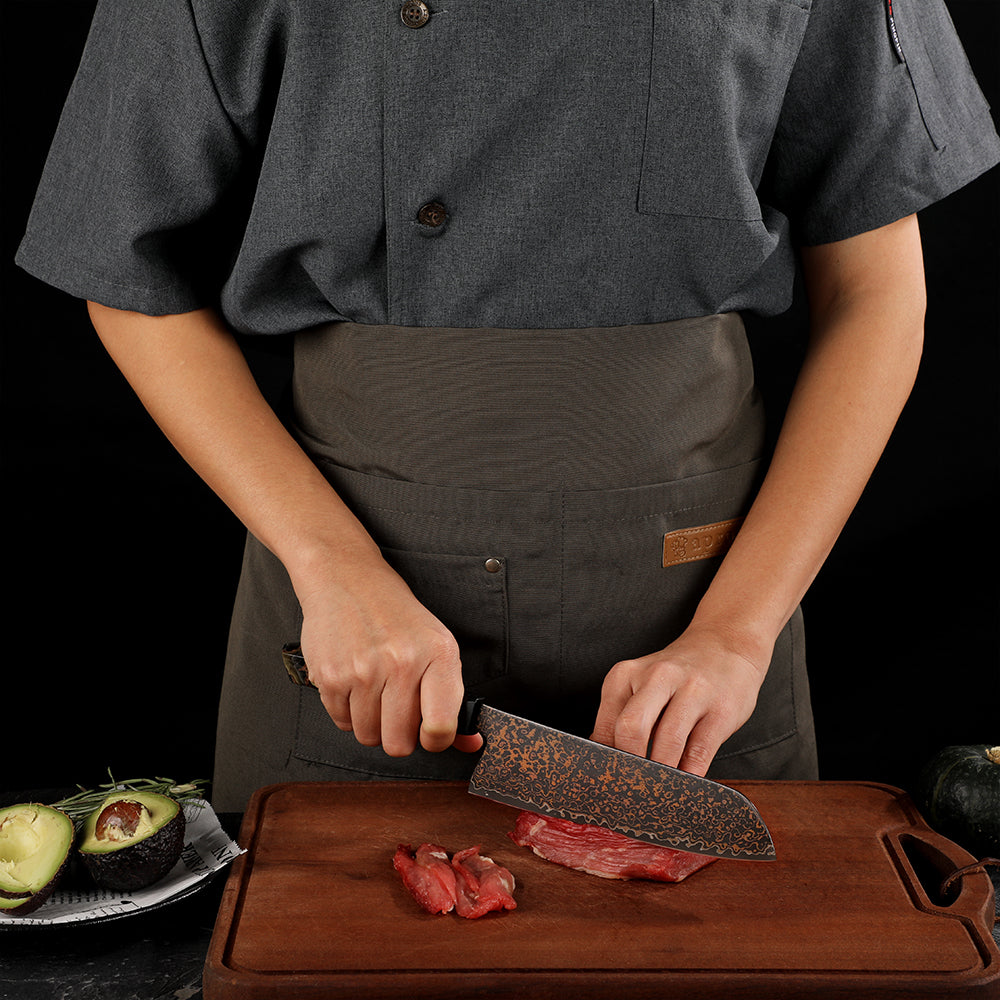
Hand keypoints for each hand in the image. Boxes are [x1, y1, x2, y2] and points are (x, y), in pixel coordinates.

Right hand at [295, 551, 482, 757]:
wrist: (349, 581)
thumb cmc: (396, 616)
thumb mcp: (436, 646)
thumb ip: (452, 700)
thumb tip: (471, 745)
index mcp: (438, 655)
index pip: (441, 727)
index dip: (435, 740)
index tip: (429, 733)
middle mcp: (402, 662)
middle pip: (400, 743)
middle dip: (398, 734)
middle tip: (396, 706)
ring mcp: (363, 671)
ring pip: (368, 737)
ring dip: (371, 722)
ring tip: (374, 689)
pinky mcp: (331, 676)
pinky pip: (341, 722)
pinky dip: (348, 711)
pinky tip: (354, 682)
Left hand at [589, 623, 769, 775]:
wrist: (725, 646)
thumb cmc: (676, 675)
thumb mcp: (638, 684)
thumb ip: (619, 717)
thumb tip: (602, 760)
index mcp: (626, 674)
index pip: (605, 726)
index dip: (606, 762)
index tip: (610, 783)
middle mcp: (657, 677)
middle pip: (631, 730)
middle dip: (631, 767)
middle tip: (634, 789)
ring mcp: (692, 691)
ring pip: (668, 743)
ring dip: (663, 774)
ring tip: (660, 788)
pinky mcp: (721, 710)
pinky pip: (700, 751)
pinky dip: (690, 774)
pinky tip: (686, 780)